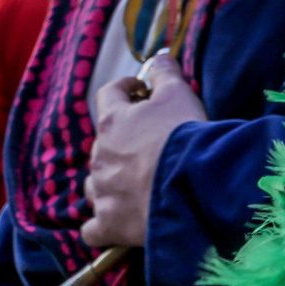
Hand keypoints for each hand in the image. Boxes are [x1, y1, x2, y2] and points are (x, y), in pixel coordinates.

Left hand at [79, 52, 207, 248]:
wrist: (190, 186)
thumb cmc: (182, 135)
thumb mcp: (178, 93)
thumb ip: (164, 72)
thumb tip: (158, 57)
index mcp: (113, 121)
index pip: (108, 95)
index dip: (124, 90)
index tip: (140, 91)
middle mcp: (100, 155)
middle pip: (103, 143)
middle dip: (122, 141)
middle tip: (150, 142)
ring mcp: (101, 192)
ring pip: (96, 184)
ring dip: (111, 181)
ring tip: (135, 183)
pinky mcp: (108, 225)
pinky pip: (93, 228)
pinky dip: (102, 225)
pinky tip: (117, 222)